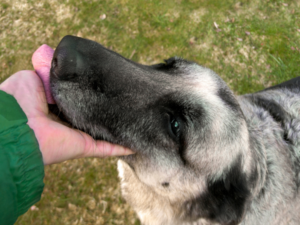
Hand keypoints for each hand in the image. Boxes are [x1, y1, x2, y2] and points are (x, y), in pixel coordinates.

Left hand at [0, 70, 133, 164]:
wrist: (15, 124)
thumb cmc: (18, 100)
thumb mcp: (31, 77)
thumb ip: (48, 72)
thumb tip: (58, 64)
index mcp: (55, 109)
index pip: (78, 101)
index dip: (89, 93)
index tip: (103, 85)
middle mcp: (67, 125)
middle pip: (91, 118)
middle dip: (106, 111)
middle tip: (124, 100)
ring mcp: (78, 137)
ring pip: (102, 134)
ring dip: (116, 130)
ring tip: (133, 119)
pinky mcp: (85, 147)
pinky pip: (108, 149)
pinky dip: (122, 148)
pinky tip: (135, 145)